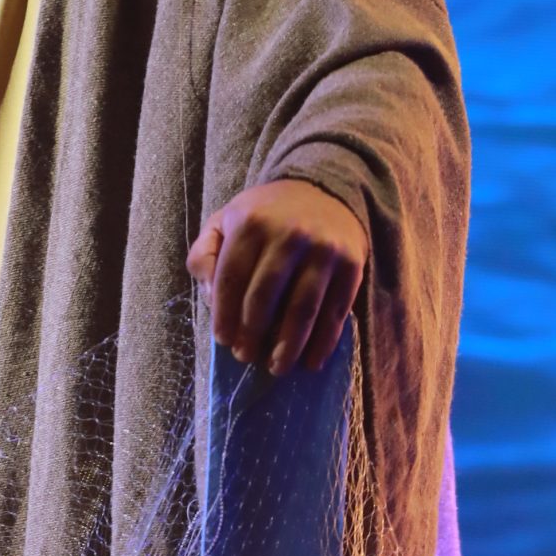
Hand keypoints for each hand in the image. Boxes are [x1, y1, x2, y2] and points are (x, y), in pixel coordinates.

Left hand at [186, 179, 366, 374]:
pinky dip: (324, 341)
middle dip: (252, 334)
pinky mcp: (351, 263)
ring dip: (288, 345)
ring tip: (276, 368)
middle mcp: (289, 234)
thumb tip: (208, 295)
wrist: (324, 188)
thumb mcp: (226, 220)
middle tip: (246, 357)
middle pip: (265, 296)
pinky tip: (311, 361)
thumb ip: (204, 254)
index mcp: (252, 224)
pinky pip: (336, 310)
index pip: (232, 278)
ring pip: (303, 308)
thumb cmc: (266, 215)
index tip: (223, 340)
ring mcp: (323, 250)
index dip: (225, 314)